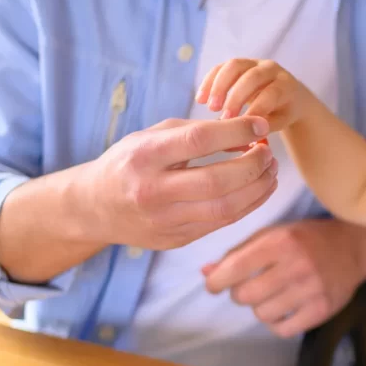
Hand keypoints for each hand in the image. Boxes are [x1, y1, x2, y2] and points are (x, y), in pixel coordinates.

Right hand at [75, 117, 278, 249]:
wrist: (94, 207)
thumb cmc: (129, 162)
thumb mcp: (150, 137)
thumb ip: (195, 132)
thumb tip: (246, 134)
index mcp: (144, 156)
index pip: (198, 141)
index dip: (235, 131)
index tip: (260, 125)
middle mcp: (152, 191)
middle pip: (217, 182)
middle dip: (252, 166)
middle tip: (269, 153)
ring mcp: (164, 220)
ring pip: (225, 208)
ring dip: (257, 189)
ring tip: (271, 171)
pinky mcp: (176, 240)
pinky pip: (222, 223)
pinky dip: (248, 205)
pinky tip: (259, 189)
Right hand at [195, 58, 311, 130]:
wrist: (288, 95)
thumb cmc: (282, 113)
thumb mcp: (279, 122)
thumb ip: (263, 127)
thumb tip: (243, 137)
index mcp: (285, 85)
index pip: (270, 94)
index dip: (255, 110)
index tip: (241, 129)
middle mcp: (271, 69)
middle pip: (252, 77)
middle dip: (235, 98)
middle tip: (223, 118)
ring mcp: (254, 63)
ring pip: (234, 66)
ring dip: (219, 86)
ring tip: (209, 108)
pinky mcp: (238, 64)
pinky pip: (221, 67)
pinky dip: (209, 82)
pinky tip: (200, 99)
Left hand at [201, 218, 365, 337]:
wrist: (356, 246)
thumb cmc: (308, 238)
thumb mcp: (274, 235)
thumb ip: (240, 252)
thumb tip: (206, 273)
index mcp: (280, 242)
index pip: (235, 268)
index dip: (217, 281)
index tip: (214, 285)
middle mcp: (295, 265)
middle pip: (245, 296)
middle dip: (240, 294)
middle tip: (250, 288)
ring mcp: (311, 290)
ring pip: (262, 314)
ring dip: (260, 308)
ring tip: (271, 296)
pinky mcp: (322, 309)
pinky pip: (284, 329)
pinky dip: (277, 323)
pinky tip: (283, 311)